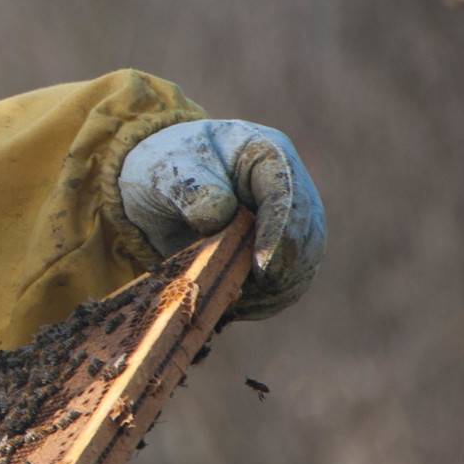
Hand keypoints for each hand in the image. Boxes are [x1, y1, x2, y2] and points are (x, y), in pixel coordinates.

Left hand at [120, 119, 326, 317]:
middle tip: (250, 295)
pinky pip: (285, 283)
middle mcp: (290, 189)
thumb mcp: (165, 169)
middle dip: (283, 270)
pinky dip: (265, 301)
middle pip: (307, 235)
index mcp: (268, 155)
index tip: (261, 268)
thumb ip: (192, 189)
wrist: (156, 186)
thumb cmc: (164, 167)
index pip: (287, 195)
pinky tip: (235, 307)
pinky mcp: (277, 253)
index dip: (279, 234)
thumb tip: (221, 217)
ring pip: (303, 264)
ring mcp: (289, 223)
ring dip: (277, 292)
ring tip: (237, 304)